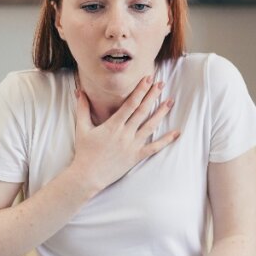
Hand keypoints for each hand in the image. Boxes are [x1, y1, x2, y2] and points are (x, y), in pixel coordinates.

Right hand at [70, 75, 180, 191]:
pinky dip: (166, 140)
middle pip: (142, 111)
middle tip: (161, 83)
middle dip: (152, 96)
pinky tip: (176, 133)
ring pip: (150, 126)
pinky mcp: (136, 157)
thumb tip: (79, 91)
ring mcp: (132, 146)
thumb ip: (82, 108)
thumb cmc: (84, 152)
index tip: (148, 79)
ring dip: (161, 113)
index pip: (130, 104)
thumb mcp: (82, 128)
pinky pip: (154, 148)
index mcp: (113, 125)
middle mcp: (125, 134)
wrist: (88, 176)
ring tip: (170, 101)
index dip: (140, 90)